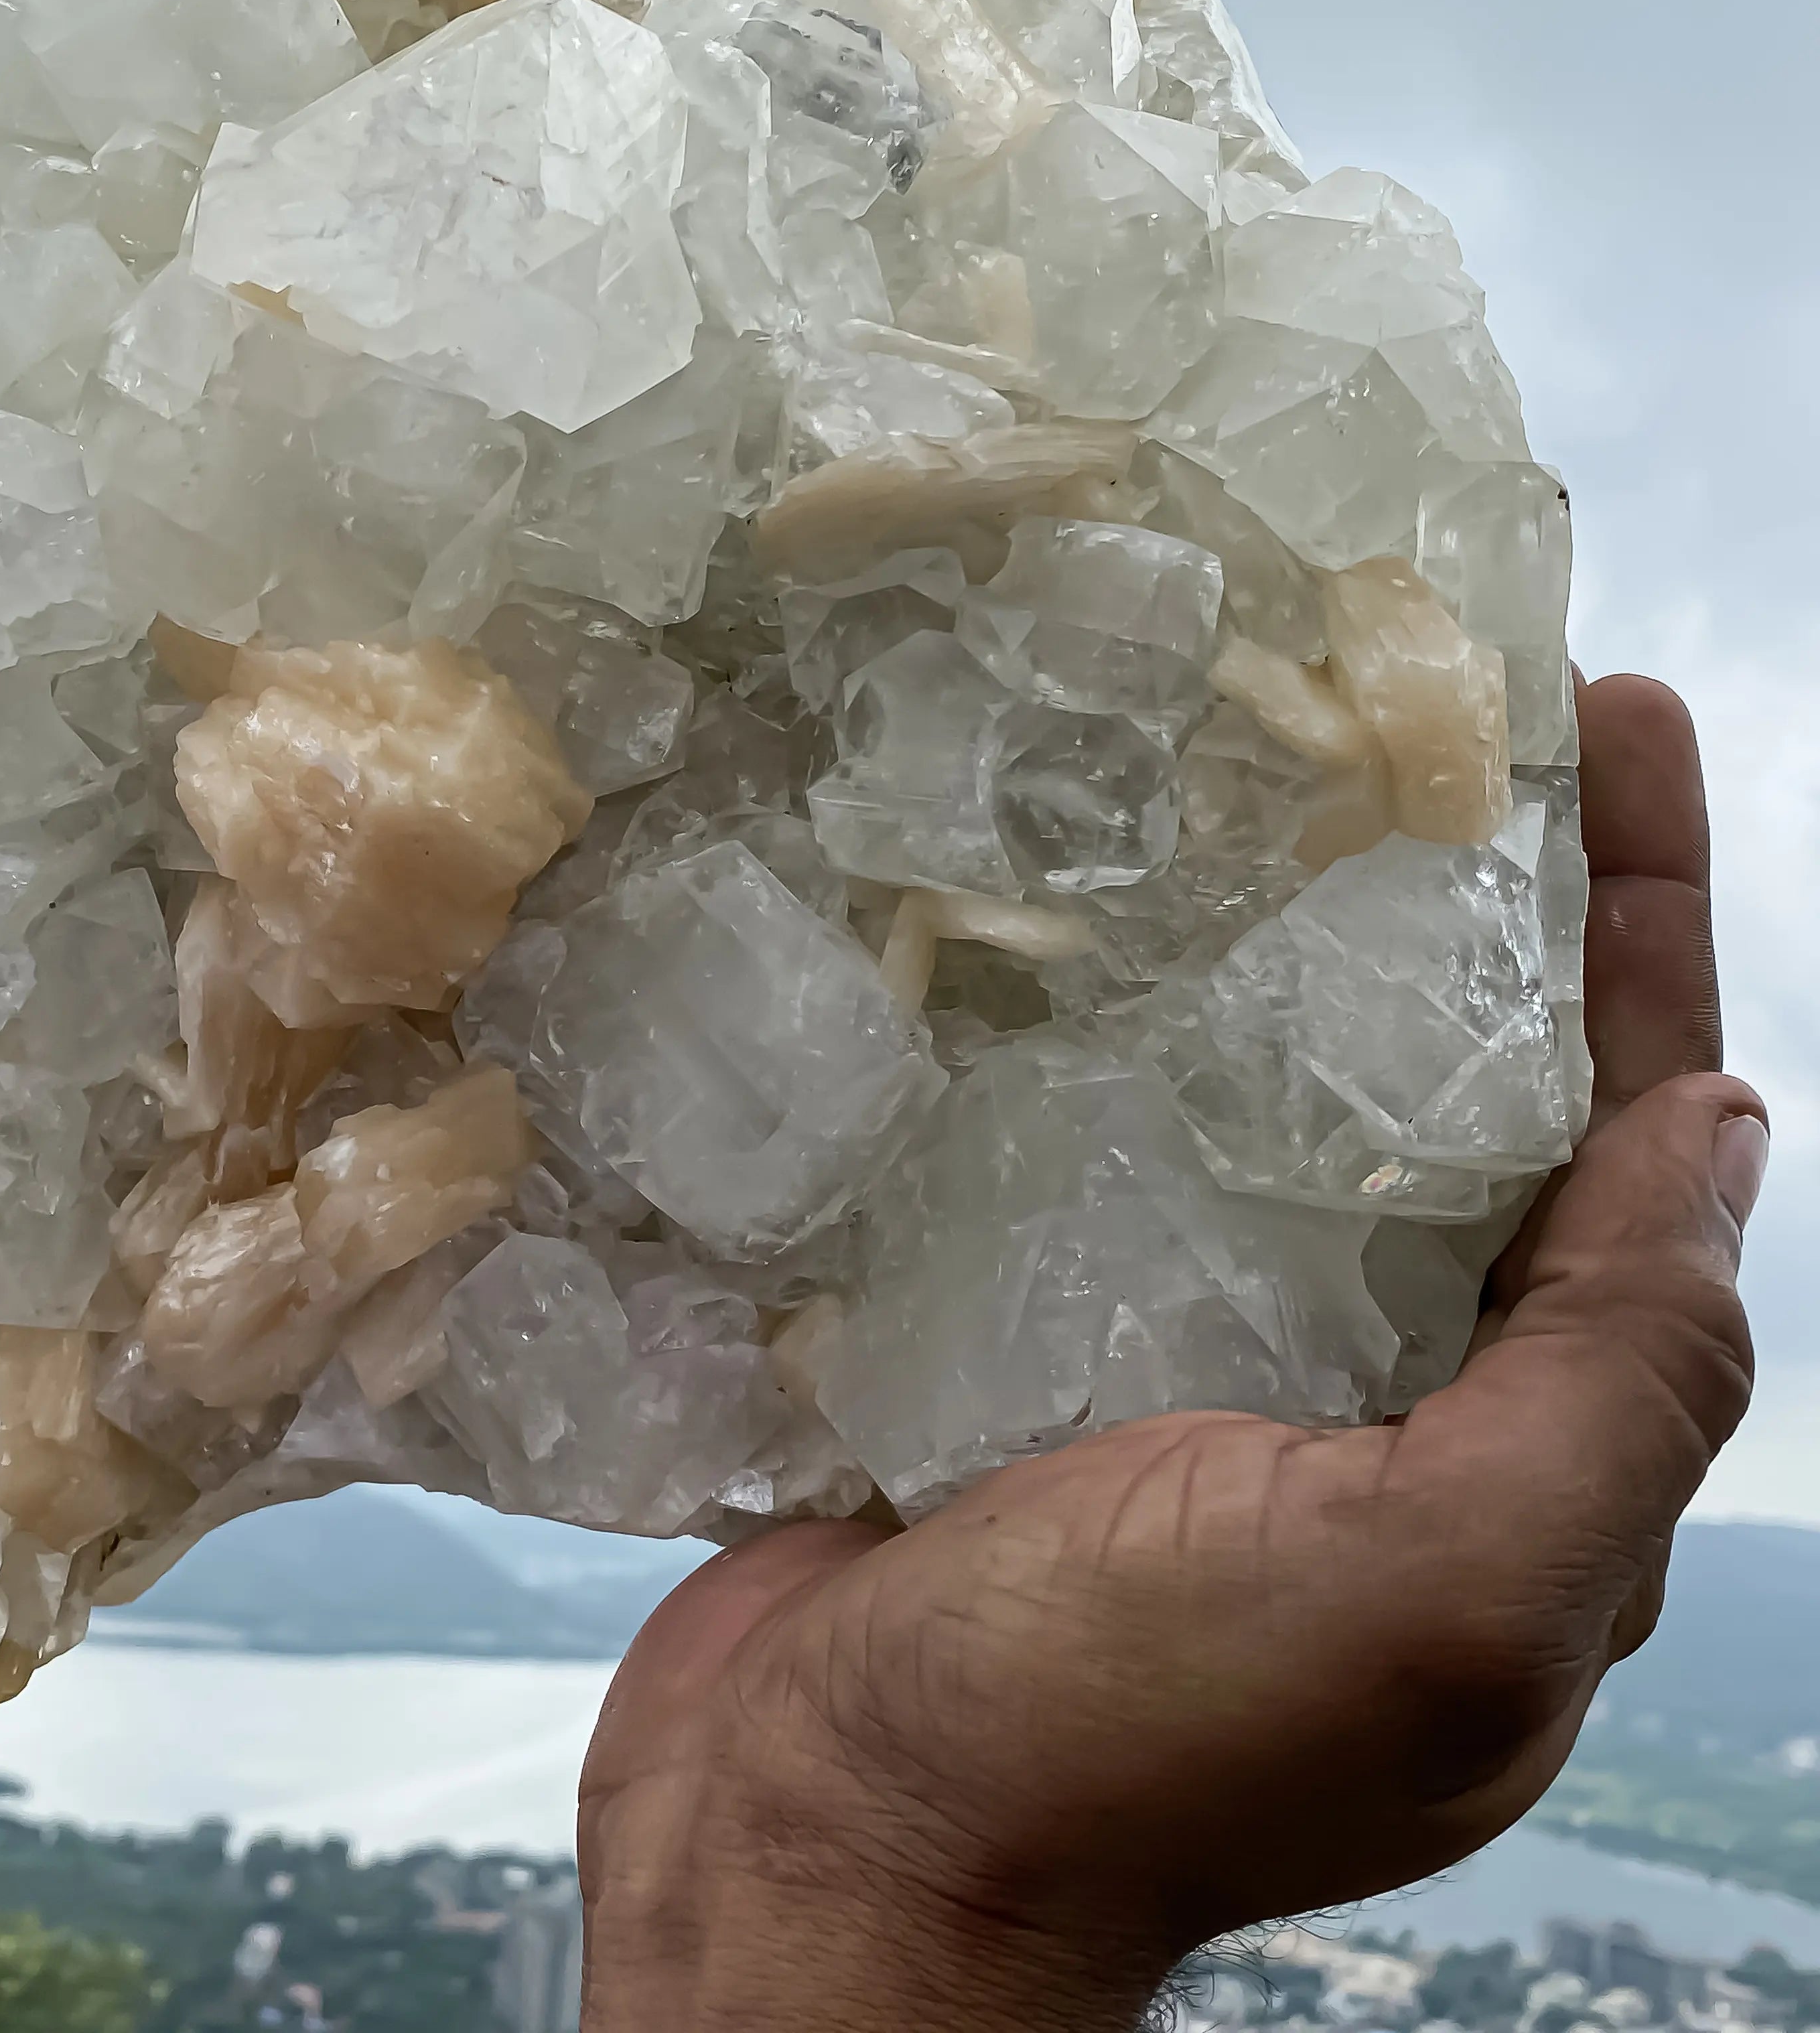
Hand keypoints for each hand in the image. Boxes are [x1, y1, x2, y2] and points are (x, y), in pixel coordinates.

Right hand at [578, 675, 1759, 2032]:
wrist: (821, 1845)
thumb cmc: (1122, 1742)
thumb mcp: (1442, 1586)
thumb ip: (1611, 1378)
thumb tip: (1716, 1140)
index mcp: (1502, 1449)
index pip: (1623, 1136)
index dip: (1642, 926)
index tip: (1620, 721)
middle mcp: (1364, 1393)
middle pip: (1456, 1091)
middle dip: (1470, 896)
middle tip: (1423, 692)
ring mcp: (1178, 1359)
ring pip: (1269, 1103)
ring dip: (1278, 938)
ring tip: (1242, 757)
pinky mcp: (1014, 1335)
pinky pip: (1093, 1149)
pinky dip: (1098, 1030)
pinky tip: (1050, 916)